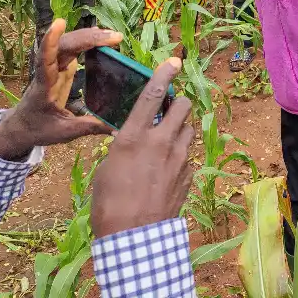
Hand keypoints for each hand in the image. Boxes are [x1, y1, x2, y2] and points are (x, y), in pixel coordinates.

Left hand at [0, 20, 120, 160]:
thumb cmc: (39, 129)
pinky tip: (101, 37)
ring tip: (113, 36)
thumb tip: (117, 128)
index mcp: (44, 87)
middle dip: (87, 38)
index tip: (58, 23)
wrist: (22, 126)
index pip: (45, 61)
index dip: (50, 42)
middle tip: (114, 37)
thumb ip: (89, 127)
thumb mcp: (64, 133)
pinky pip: (73, 49)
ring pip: (69, 44)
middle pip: (64, 47)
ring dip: (90, 37)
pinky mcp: (60, 68)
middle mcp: (48, 72)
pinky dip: (87, 41)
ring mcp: (54, 68)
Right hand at [91, 57, 192, 238]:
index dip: (165, 73)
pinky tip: (166, 171)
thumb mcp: (109, 166)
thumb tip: (132, 135)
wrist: (134, 236)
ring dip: (180, 129)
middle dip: (177, 103)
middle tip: (168, 110)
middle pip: (183, 105)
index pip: (153, 94)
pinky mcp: (189, 174)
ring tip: (165, 142)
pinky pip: (188, 156)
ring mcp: (179, 158)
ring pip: (189, 129)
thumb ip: (125, 145)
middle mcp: (161, 141)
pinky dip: (180, 157)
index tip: (174, 61)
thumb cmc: (109, 202)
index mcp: (134, 136)